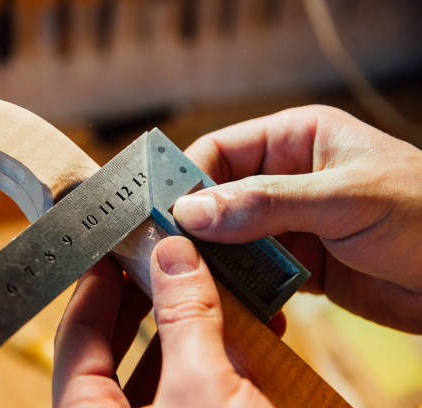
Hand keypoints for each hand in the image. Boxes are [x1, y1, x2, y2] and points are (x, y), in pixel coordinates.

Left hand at [53, 237, 271, 407]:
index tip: (112, 245)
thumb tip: (173, 256)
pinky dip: (214, 360)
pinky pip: (192, 389)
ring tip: (203, 284)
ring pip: (156, 369)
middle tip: (158, 256)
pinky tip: (246, 333)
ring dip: (184, 326)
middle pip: (112, 349)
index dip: (94, 285)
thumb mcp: (203, 389)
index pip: (75, 337)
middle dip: (141, 299)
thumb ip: (185, 319)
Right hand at [174, 105, 421, 332]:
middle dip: (198, 226)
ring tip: (200, 283)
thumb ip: (264, 204)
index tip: (163, 214)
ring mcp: (290, 222)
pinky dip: (242, 286)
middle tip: (172, 255)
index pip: (220, 151)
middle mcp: (285, 178)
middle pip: (218, 197)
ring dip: (218, 260)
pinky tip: (235, 301)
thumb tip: (190, 211)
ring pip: (231, 238)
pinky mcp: (298, 263)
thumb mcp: (343, 199)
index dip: (187, 178)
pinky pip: (254, 271)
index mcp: (295, 139)